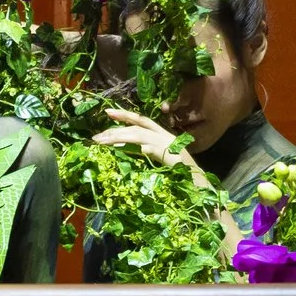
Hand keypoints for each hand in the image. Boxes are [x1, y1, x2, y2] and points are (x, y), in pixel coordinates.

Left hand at [91, 108, 207, 183]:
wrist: (199, 183)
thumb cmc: (179, 172)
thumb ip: (148, 150)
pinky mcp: (171, 156)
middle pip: (136, 127)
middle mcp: (163, 136)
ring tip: (104, 143)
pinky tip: (136, 149)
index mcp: (161, 134)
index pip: (141, 120)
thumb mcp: (161, 157)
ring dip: (121, 138)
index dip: (125, 115)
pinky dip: (145, 148)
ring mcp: (167, 145)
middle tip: (96, 137)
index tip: (108, 112)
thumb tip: (134, 149)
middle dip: (115, 130)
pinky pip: (155, 150)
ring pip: (140, 136)